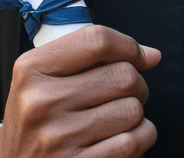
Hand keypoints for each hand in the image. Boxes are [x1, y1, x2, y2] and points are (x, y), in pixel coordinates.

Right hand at [0, 24, 160, 157]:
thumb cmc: (37, 118)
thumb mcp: (42, 77)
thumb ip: (89, 58)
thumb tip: (150, 56)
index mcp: (33, 70)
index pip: (97, 41)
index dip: (129, 45)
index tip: (140, 56)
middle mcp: (42, 102)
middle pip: (123, 75)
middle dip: (136, 82)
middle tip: (127, 92)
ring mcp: (58, 138)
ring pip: (132, 110)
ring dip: (137, 113)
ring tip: (121, 117)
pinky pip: (131, 143)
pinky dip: (141, 137)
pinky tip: (126, 137)